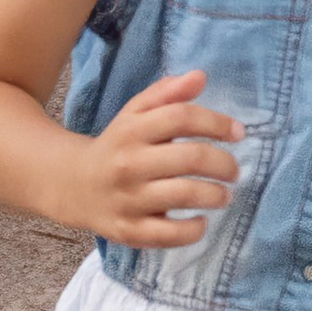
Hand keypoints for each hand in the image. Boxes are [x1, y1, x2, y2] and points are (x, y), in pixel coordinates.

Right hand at [68, 70, 242, 246]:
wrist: (74, 185)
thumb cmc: (117, 146)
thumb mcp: (134, 114)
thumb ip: (167, 94)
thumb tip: (200, 76)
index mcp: (132, 130)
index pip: (182, 117)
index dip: (217, 123)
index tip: (238, 133)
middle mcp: (129, 163)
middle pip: (191, 157)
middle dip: (224, 164)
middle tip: (233, 171)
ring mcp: (128, 198)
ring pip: (185, 194)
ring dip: (216, 195)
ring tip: (224, 195)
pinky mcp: (128, 230)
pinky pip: (169, 234)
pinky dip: (193, 230)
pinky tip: (201, 221)